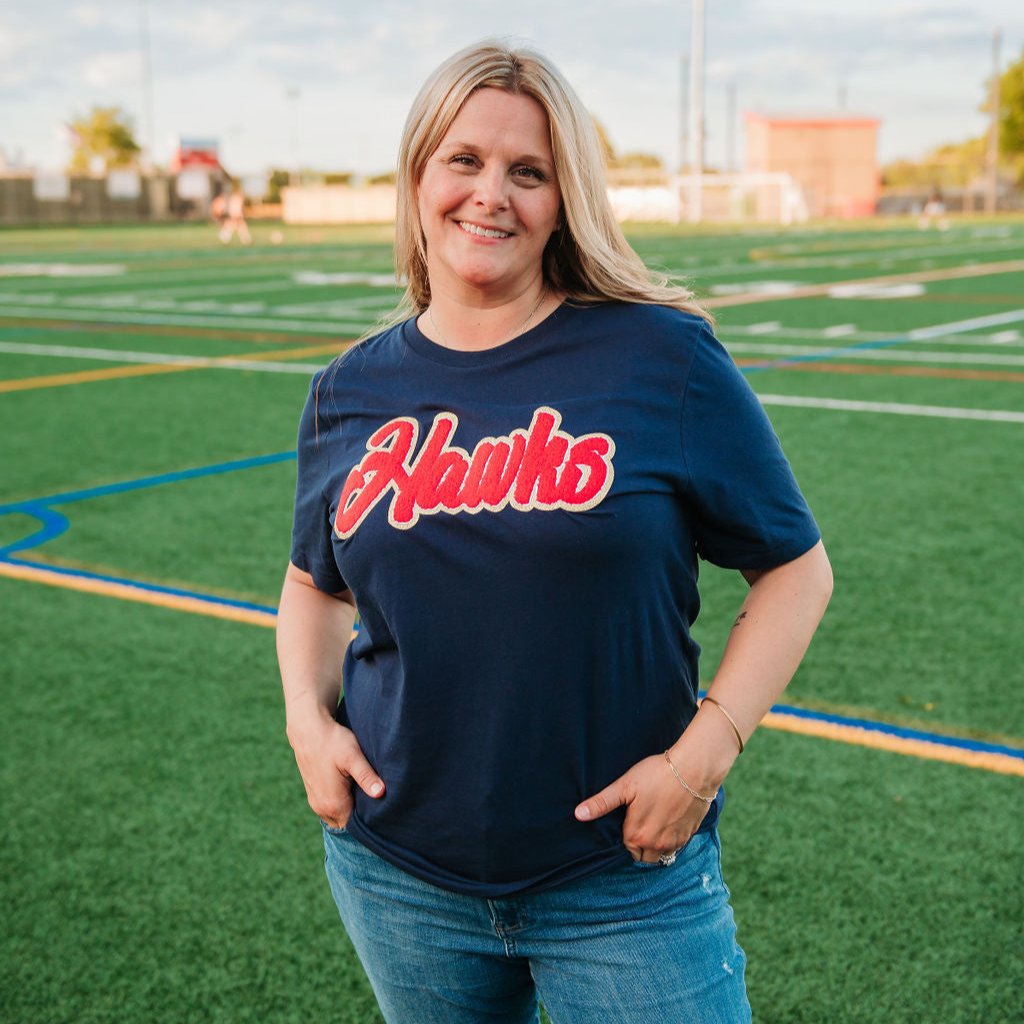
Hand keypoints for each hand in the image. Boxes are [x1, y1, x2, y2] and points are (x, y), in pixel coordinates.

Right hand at [287, 713, 384, 829]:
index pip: (356, 827)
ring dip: (351, 808)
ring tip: (365, 793)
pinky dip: (342, 803)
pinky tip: (352, 787)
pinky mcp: (314, 794)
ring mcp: (316, 802)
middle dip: (361, 817)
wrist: (308, 730)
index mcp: (333, 804)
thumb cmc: (332, 741)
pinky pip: (331, 808)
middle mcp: (322, 809)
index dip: (370, 821)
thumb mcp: (353, 757)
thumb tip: (381, 793)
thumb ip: (366, 777)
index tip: (383, 810)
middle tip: (377, 801)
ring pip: (338, 816)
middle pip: (347, 823)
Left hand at [574, 753, 714, 862]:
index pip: (626, 846)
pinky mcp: (689, 836)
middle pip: (643, 856)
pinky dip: (671, 840)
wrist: (693, 770)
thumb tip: (577, 815)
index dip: (627, 833)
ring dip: (656, 845)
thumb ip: (601, 803)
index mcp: (636, 836)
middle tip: (642, 822)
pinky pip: (676, 847)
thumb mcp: (624, 786)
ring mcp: (674, 843)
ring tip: (655, 823)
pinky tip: (670, 821)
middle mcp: (655, 845)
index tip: (630, 819)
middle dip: (640, 844)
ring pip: (660, 854)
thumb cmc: (656, 774)